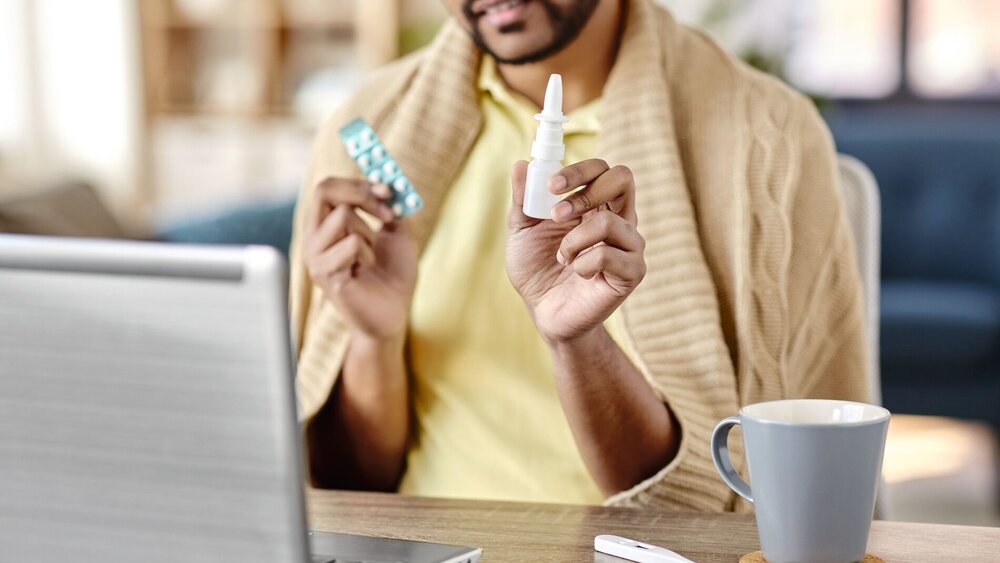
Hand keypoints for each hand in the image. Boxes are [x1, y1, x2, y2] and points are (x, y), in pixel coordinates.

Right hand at [304, 178, 417, 341]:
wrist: (394, 313)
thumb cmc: (393, 275)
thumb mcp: (398, 233)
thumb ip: (393, 206)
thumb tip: (391, 180)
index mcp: (327, 224)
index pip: (328, 186)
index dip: (359, 182)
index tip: (388, 190)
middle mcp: (314, 237)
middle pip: (324, 190)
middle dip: (363, 194)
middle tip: (388, 212)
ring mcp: (314, 255)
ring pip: (342, 216)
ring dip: (369, 233)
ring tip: (371, 257)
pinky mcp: (323, 274)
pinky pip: (351, 244)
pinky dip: (368, 255)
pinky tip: (365, 272)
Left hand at [506, 159, 645, 343]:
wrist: (544, 313)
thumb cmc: (537, 269)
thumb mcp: (521, 231)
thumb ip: (523, 200)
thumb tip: (520, 165)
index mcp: (596, 204)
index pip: (602, 169)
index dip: (579, 170)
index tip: (551, 185)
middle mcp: (619, 219)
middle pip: (623, 178)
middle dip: (586, 192)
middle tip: (556, 215)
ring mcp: (629, 245)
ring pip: (611, 222)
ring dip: (574, 239)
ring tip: (562, 257)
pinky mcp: (632, 272)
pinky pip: (608, 256)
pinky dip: (583, 264)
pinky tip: (579, 274)